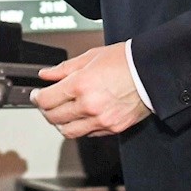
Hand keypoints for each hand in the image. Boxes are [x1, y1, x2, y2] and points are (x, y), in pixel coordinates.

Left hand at [32, 43, 149, 138]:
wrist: (153, 73)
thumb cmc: (127, 61)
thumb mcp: (91, 56)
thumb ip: (65, 68)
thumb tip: (46, 75)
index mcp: (81, 85)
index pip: (46, 100)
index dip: (37, 98)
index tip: (36, 95)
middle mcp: (89, 105)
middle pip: (53, 118)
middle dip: (45, 110)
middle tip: (46, 103)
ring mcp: (101, 120)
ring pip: (68, 131)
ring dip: (60, 123)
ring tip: (61, 113)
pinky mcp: (113, 128)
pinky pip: (88, 134)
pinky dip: (80, 127)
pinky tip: (81, 117)